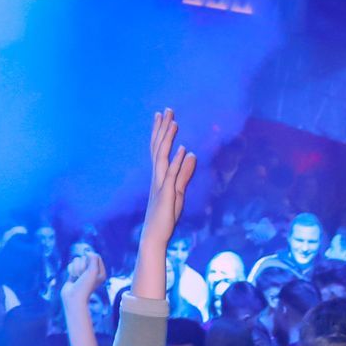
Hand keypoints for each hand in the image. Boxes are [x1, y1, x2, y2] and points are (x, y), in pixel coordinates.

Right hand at [60, 252, 106, 304]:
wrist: (74, 298)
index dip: (90, 260)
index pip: (95, 256)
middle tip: (82, 277)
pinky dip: (70, 270)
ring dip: (76, 268)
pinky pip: (71, 264)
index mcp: (101, 272)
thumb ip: (93, 258)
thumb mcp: (93, 270)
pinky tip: (72, 278)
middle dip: (82, 266)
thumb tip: (87, 252)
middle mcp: (92, 272)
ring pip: (77, 260)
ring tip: (77, 278)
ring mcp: (82, 273)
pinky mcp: (73, 274)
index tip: (89, 271)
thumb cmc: (85, 286)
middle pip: (85, 257)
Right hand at [142, 108, 196, 243]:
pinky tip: (181, 149)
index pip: (159, 149)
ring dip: (168, 139)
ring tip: (174, 122)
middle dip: (163, 128)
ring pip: (163, 157)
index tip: (163, 115)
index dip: (161, 131)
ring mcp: (161, 184)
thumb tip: (190, 154)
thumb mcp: (178, 191)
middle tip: (167, 109)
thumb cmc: (165, 216)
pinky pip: (171, 175)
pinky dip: (176, 162)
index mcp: (159, 175)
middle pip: (159, 148)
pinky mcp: (167, 194)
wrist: (155, 236)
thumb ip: (184, 173)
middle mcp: (157, 176)